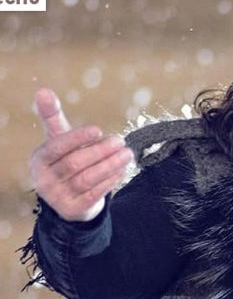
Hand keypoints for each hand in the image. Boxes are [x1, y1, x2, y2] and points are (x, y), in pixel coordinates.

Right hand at [28, 88, 133, 221]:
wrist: (68, 199)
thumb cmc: (64, 161)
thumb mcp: (57, 140)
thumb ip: (52, 116)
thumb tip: (43, 90)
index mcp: (39, 160)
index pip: (56, 147)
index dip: (77, 138)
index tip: (98, 130)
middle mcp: (44, 180)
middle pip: (75, 163)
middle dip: (100, 151)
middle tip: (120, 141)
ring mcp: (58, 197)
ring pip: (87, 179)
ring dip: (110, 165)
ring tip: (127, 154)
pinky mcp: (74, 209)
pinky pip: (95, 194)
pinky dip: (110, 180)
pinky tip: (123, 169)